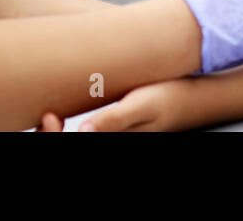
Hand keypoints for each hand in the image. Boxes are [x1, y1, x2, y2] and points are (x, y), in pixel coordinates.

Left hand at [39, 82, 190, 131]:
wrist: (193, 97)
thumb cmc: (170, 97)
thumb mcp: (143, 104)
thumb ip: (114, 119)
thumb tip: (84, 132)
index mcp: (117, 140)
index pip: (75, 145)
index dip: (54, 135)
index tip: (50, 114)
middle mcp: (112, 140)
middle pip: (74, 141)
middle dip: (53, 133)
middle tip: (49, 114)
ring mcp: (111, 135)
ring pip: (79, 137)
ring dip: (61, 129)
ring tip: (55, 111)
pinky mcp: (112, 128)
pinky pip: (88, 131)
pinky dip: (71, 123)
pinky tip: (69, 108)